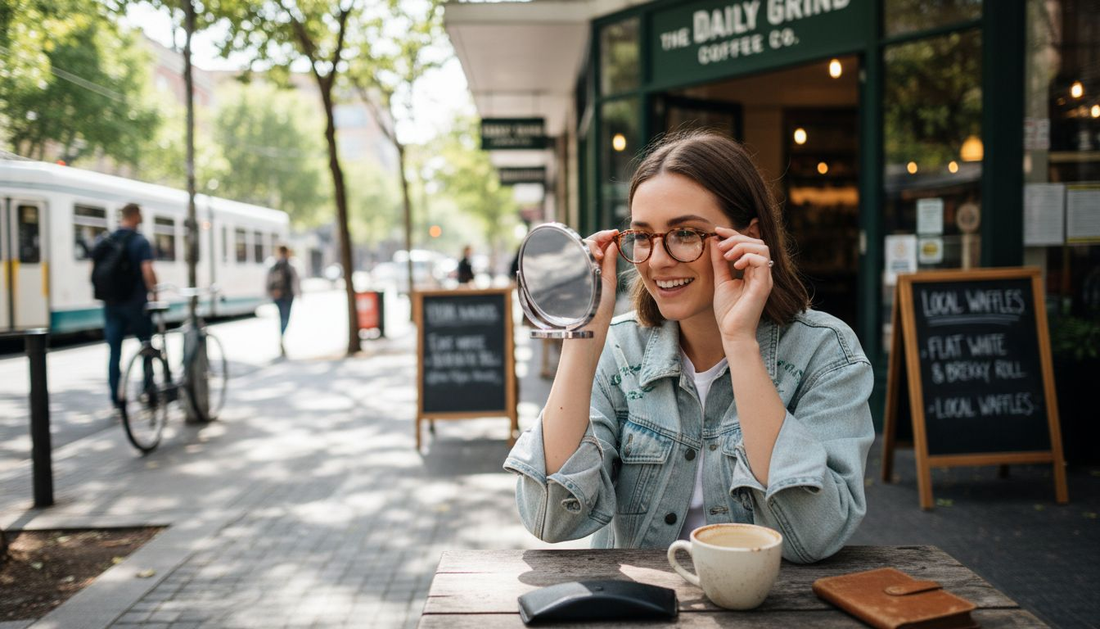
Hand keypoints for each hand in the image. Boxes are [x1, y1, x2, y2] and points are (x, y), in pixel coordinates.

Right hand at [583, 229, 619, 332]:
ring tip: (601, 253)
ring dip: (593, 243)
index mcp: (595, 267)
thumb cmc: (601, 308)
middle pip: (588, 242)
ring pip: (580, 246)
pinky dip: (585, 249)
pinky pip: (574, 254)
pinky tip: (595, 254)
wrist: (589, 324)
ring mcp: (575, 269)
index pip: (597, 246)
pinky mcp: (568, 272)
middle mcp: (583, 266)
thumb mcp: (608, 281)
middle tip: (611, 236)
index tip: (615, 233)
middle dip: (600, 236)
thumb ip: (609, 262)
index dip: (605, 237)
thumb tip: (613, 244)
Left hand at [710, 226, 772, 340]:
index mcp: (752, 270)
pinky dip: (747, 257)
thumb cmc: (728, 311)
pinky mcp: (764, 285)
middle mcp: (761, 273)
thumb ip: (719, 262)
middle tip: (720, 246)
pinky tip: (734, 266)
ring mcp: (764, 278)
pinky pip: (762, 261)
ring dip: (742, 246)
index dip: (733, 234)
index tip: (717, 231)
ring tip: (727, 256)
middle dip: (736, 238)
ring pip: (762, 248)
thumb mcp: (721, 280)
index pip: (749, 244)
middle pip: (757, 242)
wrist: (732, 332)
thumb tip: (715, 241)